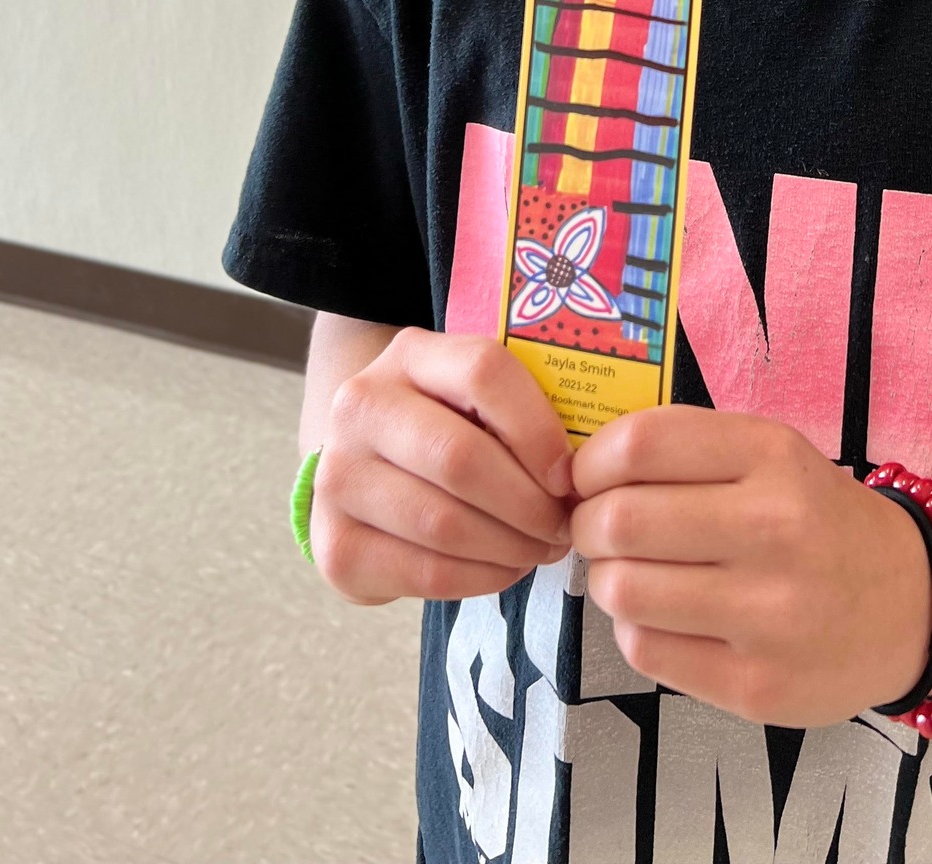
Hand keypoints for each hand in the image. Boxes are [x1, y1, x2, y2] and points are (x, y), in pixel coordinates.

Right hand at [310, 332, 573, 605]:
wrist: (366, 473)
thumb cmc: (447, 429)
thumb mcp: (475, 398)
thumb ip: (522, 407)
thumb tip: (596, 461)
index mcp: (409, 354)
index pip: (482, 371)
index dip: (537, 427)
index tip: (571, 474)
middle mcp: (360, 406)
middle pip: (461, 457)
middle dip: (528, 502)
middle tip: (564, 526)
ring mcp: (337, 477)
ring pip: (443, 522)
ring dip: (510, 546)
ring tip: (541, 548)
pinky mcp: (334, 546)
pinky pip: (424, 572)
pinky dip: (480, 578)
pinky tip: (504, 568)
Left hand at [570, 406, 931, 727]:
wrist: (910, 604)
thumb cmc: (818, 519)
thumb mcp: (772, 455)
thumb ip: (687, 451)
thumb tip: (581, 472)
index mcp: (773, 456)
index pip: (641, 445)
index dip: (591, 462)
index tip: (587, 478)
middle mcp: (774, 529)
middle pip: (620, 520)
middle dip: (587, 524)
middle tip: (598, 530)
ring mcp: (768, 615)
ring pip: (623, 590)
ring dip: (607, 579)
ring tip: (630, 573)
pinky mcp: (757, 686)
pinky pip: (647, 650)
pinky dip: (636, 629)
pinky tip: (665, 617)